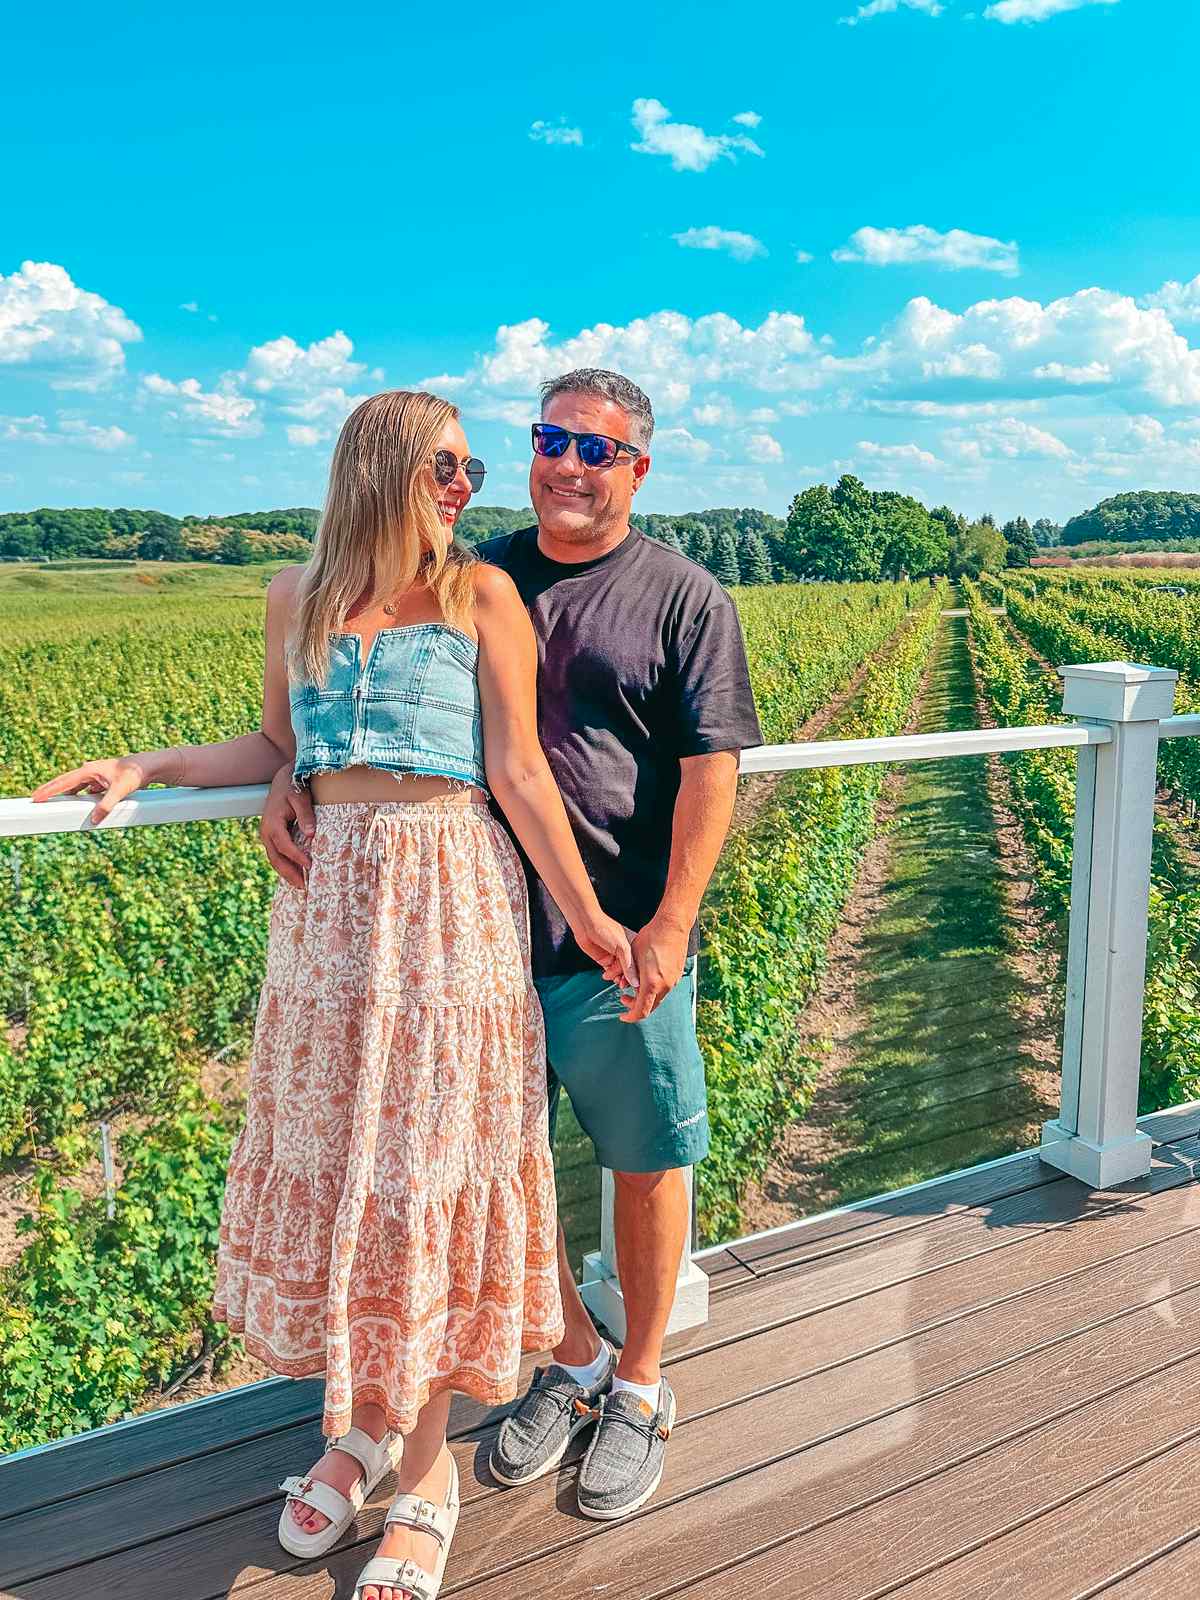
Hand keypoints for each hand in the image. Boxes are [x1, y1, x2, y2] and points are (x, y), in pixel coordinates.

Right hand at [29, 752, 169, 824]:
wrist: (149, 767)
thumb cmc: (135, 774)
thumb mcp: (121, 791)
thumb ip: (107, 805)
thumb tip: (94, 820)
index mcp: (89, 770)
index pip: (64, 782)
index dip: (49, 790)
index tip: (36, 797)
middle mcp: (90, 771)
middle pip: (66, 782)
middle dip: (51, 790)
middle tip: (35, 798)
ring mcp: (96, 776)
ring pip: (75, 787)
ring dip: (64, 793)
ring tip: (51, 801)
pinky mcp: (103, 782)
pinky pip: (86, 790)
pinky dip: (78, 796)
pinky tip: (76, 802)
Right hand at [260, 765, 314, 888]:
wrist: (284, 780)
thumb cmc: (294, 787)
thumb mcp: (301, 797)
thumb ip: (305, 814)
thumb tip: (311, 834)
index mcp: (272, 823)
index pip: (285, 845)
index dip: (297, 857)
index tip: (310, 866)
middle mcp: (266, 832)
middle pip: (276, 858)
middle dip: (289, 873)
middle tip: (304, 887)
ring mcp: (267, 836)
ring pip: (275, 859)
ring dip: (287, 873)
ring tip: (301, 886)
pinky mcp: (272, 837)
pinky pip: (277, 855)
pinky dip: (286, 866)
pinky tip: (297, 875)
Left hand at [574, 915, 637, 992]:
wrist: (586, 925)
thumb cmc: (606, 930)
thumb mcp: (622, 948)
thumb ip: (629, 967)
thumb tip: (635, 982)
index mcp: (634, 944)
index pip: (640, 963)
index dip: (640, 973)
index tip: (640, 984)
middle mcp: (626, 951)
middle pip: (630, 969)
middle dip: (629, 978)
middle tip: (626, 984)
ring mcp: (615, 956)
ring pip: (620, 972)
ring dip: (620, 978)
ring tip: (619, 983)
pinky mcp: (605, 959)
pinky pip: (610, 972)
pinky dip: (611, 976)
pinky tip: (612, 979)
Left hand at [619, 917, 689, 1022]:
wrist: (672, 926)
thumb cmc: (650, 938)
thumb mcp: (631, 955)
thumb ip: (624, 972)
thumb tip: (611, 979)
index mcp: (652, 983)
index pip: (641, 1011)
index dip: (630, 1017)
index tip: (622, 1015)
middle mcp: (665, 986)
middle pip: (650, 1007)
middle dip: (635, 1006)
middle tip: (623, 996)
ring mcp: (673, 981)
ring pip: (658, 998)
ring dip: (645, 997)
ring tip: (634, 985)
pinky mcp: (677, 975)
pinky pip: (665, 989)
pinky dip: (654, 990)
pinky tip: (646, 978)